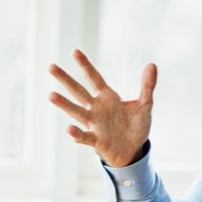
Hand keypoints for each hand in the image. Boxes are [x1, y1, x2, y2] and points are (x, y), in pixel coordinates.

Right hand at [48, 49, 156, 167]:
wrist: (134, 150)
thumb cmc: (136, 127)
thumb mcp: (145, 104)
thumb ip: (147, 85)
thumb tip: (151, 64)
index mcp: (107, 98)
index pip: (93, 78)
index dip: (85, 65)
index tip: (74, 51)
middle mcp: (96, 108)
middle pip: (78, 91)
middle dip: (65, 79)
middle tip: (51, 66)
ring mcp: (94, 124)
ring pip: (76, 111)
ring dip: (64, 104)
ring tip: (50, 95)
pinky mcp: (96, 140)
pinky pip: (84, 136)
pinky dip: (76, 134)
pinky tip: (69, 129)